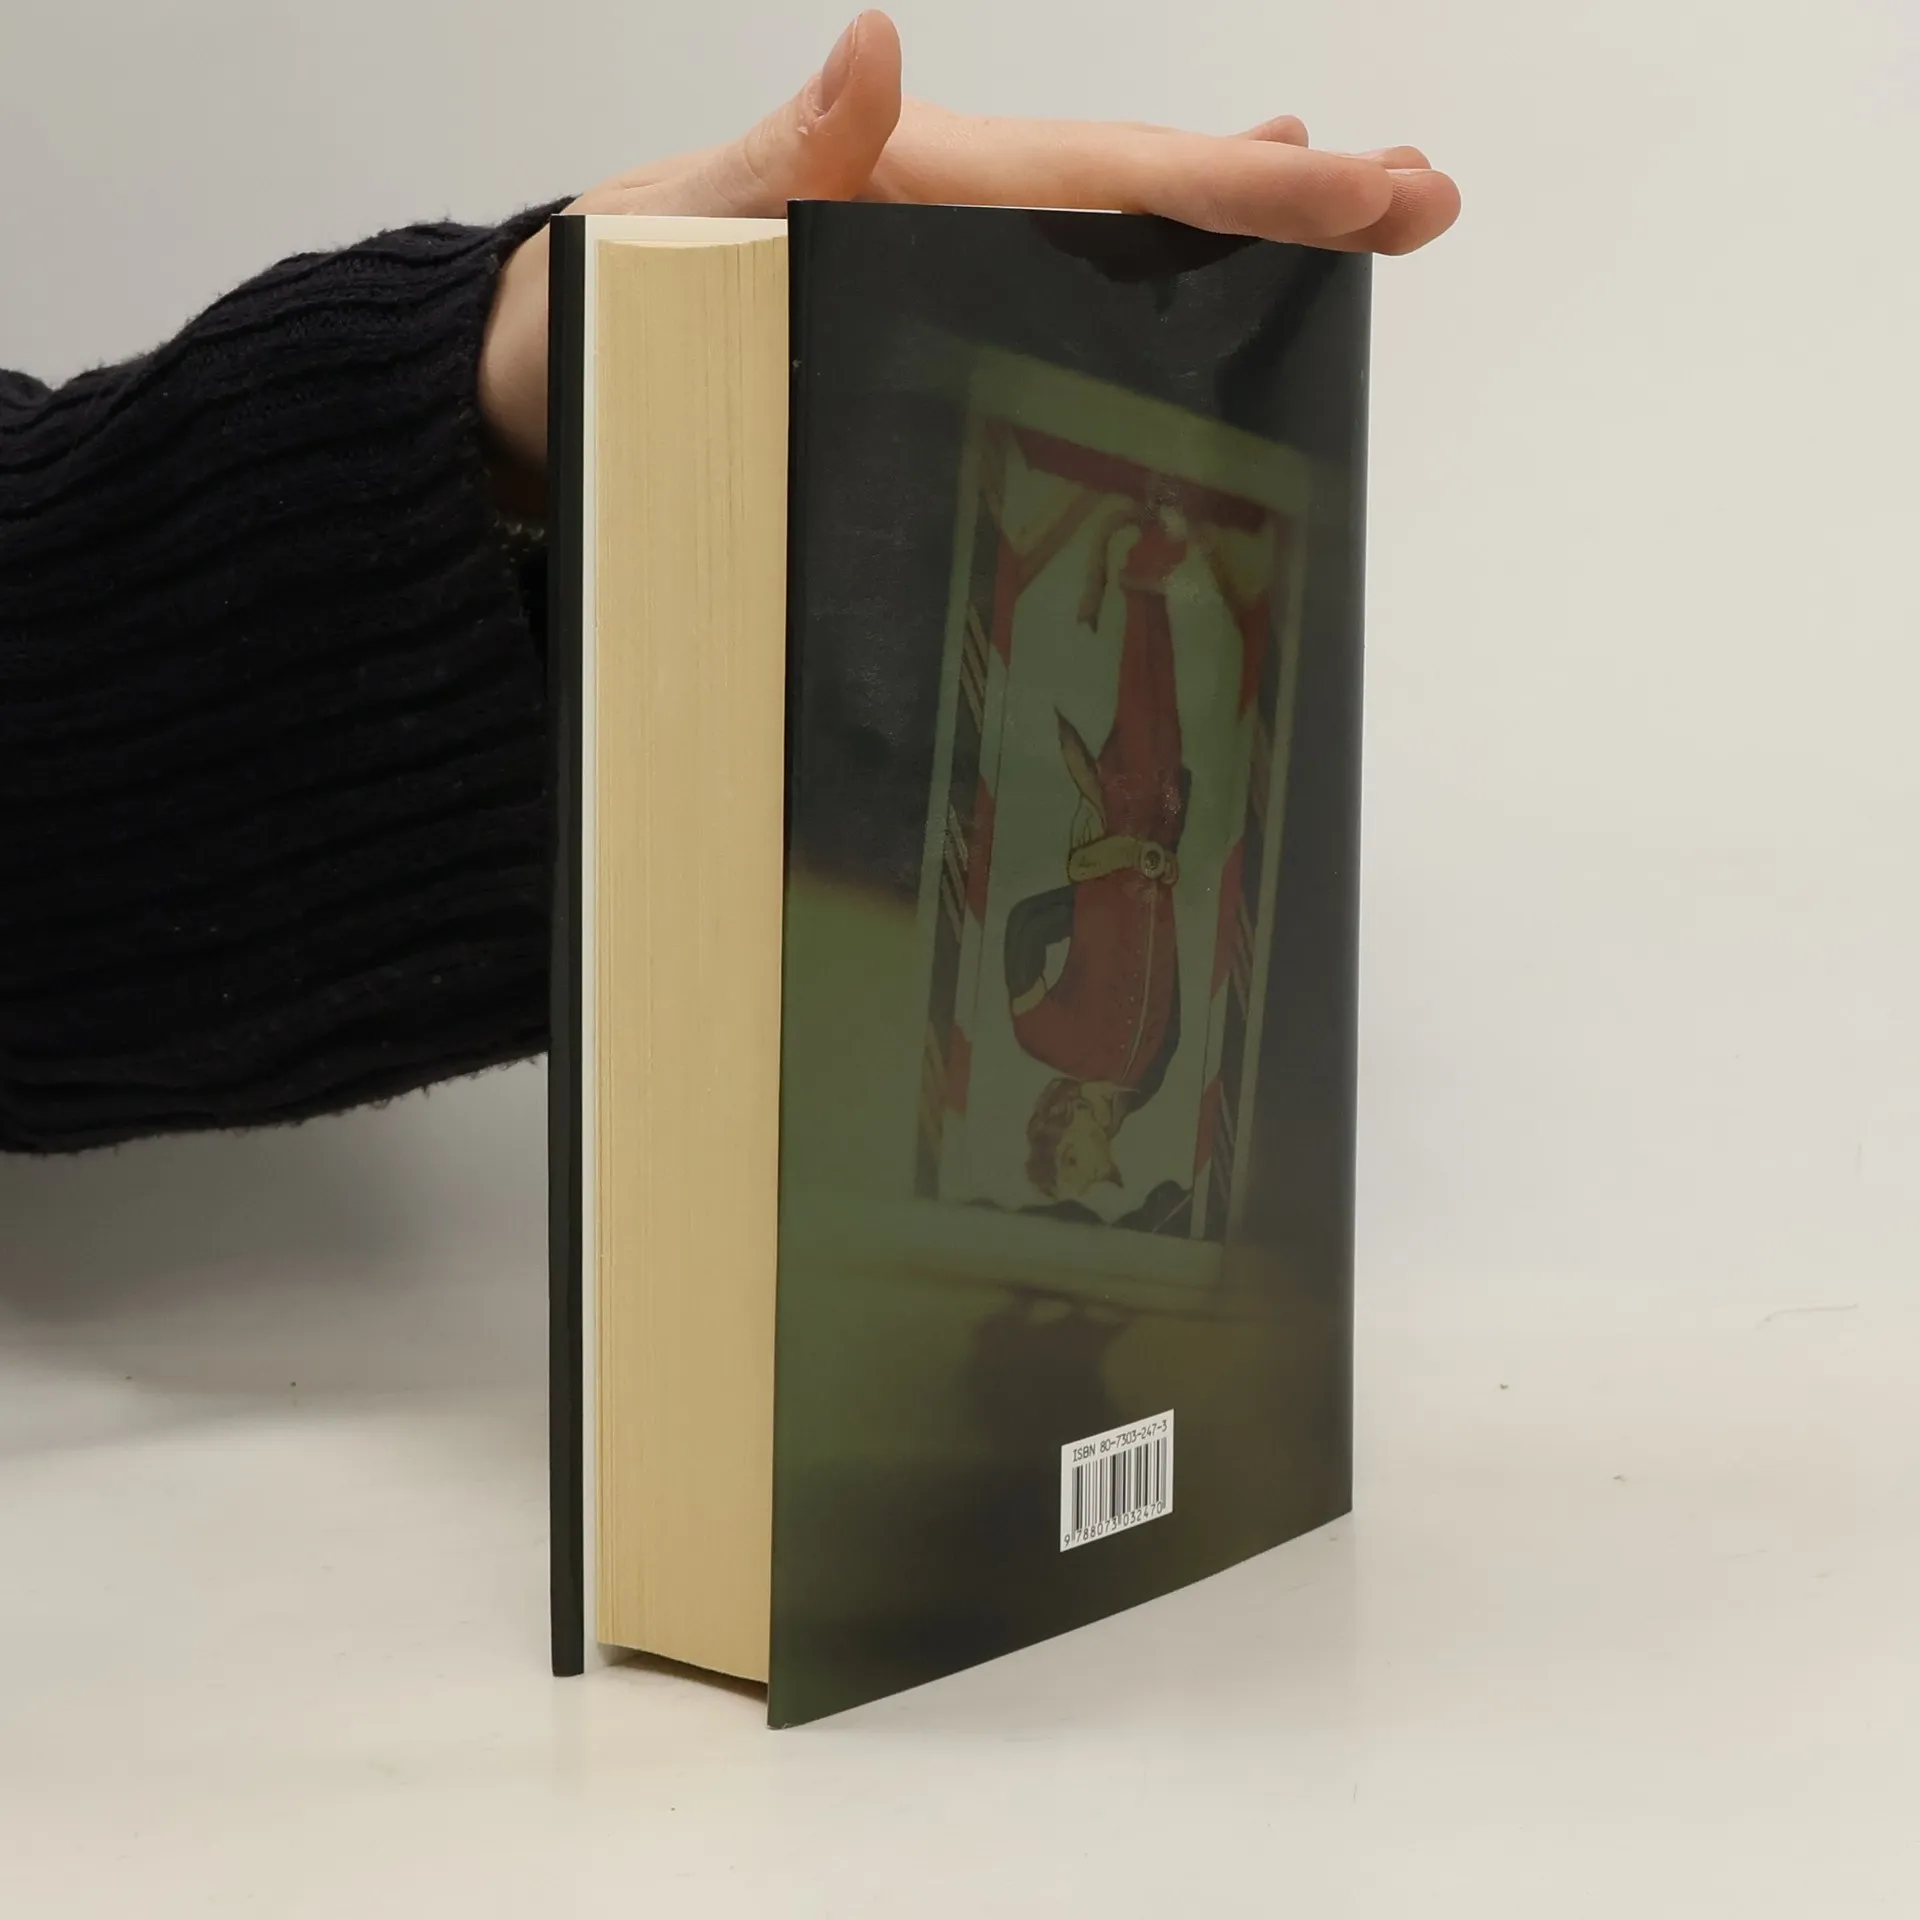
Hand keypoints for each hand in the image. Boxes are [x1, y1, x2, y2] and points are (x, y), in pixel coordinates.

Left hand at [480, 9, 1458, 506]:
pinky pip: (1059, 270)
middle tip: (1424, 196)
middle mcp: (950, 204)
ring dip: (1241, 215)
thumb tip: (878, 51)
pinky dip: (1145, 252)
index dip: (1256, 192)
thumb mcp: (685, 231)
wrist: (532, 357)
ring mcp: (941, 249)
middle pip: (1151, 189)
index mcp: (924, 187)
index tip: (1379, 188)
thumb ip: (788, 152)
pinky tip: (1191, 254)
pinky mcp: (918, 296)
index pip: (1124, 179)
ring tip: (1349, 202)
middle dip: (1293, 196)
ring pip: (1121, 221)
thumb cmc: (606, 306)